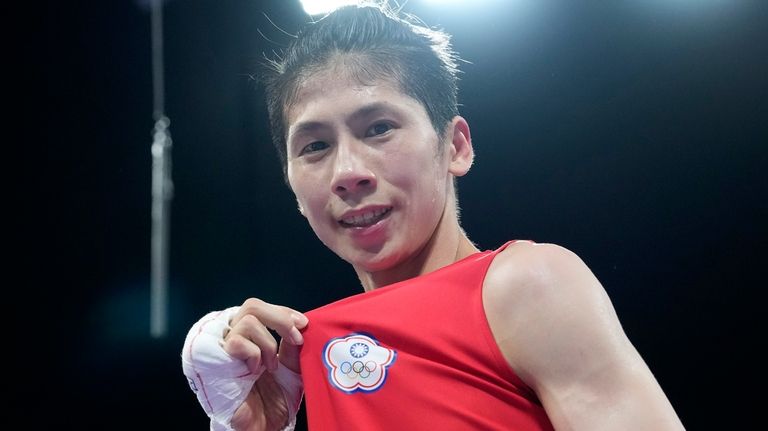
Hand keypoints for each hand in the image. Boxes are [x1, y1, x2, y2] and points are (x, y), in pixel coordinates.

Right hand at [224, 299, 307, 430]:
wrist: (262, 428)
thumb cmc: (273, 401)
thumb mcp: (293, 369)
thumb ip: (293, 346)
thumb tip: (299, 323)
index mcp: (251, 338)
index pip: (262, 309)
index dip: (284, 311)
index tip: (303, 324)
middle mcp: (235, 339)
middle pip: (252, 306)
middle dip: (279, 318)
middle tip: (295, 337)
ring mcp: (224, 350)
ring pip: (246, 321)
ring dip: (268, 343)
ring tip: (271, 366)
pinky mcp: (215, 362)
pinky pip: (235, 342)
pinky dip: (253, 353)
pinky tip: (255, 371)